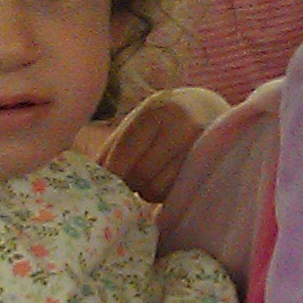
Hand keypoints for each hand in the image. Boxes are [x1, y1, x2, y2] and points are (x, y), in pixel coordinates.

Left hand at [97, 91, 220, 203]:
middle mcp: (182, 125)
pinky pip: (175, 192)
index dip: (113, 172)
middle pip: (142, 173)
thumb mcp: (140, 120)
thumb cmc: (165, 117)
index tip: (106, 181)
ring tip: (150, 179)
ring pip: (159, 187)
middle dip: (130, 182)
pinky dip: (164, 192)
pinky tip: (167, 179)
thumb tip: (91, 176)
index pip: (126, 151)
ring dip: (147, 190)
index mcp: (157, 110)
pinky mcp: (211, 166)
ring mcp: (201, 147)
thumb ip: (115, 146)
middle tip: (130, 180)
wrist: (211, 109)